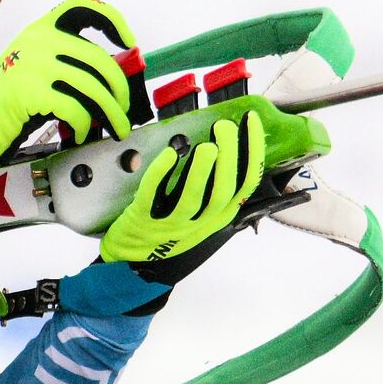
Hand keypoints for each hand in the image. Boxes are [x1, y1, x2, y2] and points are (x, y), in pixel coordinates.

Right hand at [0, 0, 133, 178]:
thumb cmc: (16, 98)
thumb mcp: (40, 66)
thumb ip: (71, 62)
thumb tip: (116, 77)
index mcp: (42, 28)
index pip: (84, 6)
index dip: (113, 20)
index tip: (129, 43)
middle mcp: (39, 40)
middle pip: (99, 59)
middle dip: (119, 88)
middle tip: (124, 108)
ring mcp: (34, 65)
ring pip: (92, 87)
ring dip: (111, 113)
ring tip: (117, 128)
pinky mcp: (31, 92)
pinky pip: (75, 109)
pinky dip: (85, 125)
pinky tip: (82, 133)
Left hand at [94, 111, 264, 310]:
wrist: (131, 260)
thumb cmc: (168, 229)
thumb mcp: (199, 215)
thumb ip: (213, 188)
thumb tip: (225, 145)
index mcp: (217, 217)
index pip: (245, 185)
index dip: (251, 152)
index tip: (250, 122)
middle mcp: (199, 223)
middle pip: (223, 191)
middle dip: (229, 157)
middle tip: (226, 127)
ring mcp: (171, 225)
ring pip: (193, 199)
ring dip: (202, 171)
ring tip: (207, 145)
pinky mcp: (143, 221)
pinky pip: (152, 197)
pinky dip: (161, 175)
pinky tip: (170, 154)